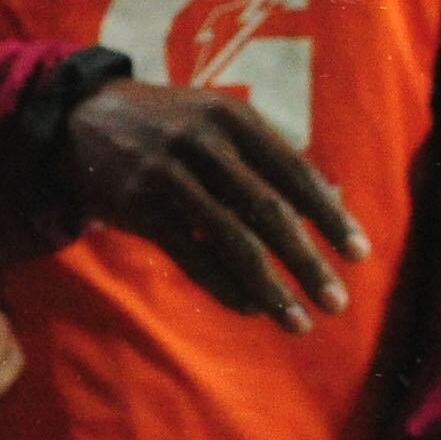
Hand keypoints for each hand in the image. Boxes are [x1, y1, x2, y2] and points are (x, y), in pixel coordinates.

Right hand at [64, 80, 365, 330]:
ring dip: (270, 288)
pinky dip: (224, 286)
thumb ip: (271, 158)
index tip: (359, 254)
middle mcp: (204, 142)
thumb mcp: (220, 122)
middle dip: (306, 262)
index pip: (295, 172)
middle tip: (336, 302)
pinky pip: (190, 256)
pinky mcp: (139, 205)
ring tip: (299, 322)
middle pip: (268, 212)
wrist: (81, 118)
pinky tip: (251, 309)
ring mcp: (168, 174)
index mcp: (234, 117)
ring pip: (231, 241)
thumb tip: (336, 201)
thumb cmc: (171, 125)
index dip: (330, 217)